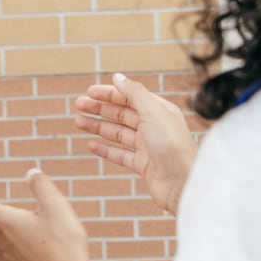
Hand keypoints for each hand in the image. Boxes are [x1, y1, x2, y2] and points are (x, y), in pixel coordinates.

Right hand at [73, 73, 196, 214]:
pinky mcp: (143, 165)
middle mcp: (154, 126)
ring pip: (118, 133)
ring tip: (78, 122)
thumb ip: (134, 93)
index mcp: (159, 110)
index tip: (89, 92)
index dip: (109, 93)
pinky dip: (105, 149)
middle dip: (100, 108)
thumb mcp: (152, 112)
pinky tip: (91, 145)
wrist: (182, 183)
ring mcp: (148, 146)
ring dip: (98, 126)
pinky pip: (120, 154)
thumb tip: (118, 77)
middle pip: (122, 114)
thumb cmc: (171, 146)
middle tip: (78, 105)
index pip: (130, 97)